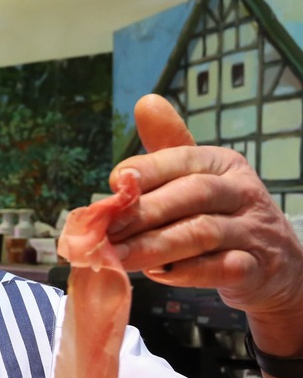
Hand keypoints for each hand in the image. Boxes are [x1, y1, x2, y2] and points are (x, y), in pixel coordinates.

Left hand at [108, 94, 302, 322]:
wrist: (275, 266)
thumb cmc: (221, 215)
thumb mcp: (198, 177)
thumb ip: (169, 147)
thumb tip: (146, 102)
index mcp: (224, 164)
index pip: (185, 159)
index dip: (148, 169)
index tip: (112, 181)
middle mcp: (243, 192)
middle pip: (193, 194)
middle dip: (144, 212)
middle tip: (104, 230)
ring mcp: (253, 231)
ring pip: (203, 233)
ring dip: (154, 247)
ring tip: (116, 257)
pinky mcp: (257, 269)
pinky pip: (222, 269)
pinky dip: (187, 273)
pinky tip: (158, 275)